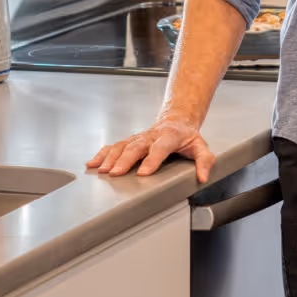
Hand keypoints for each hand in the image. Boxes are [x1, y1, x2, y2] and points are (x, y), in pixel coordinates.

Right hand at [86, 114, 215, 182]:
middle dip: (125, 160)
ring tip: (102, 171)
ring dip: (110, 157)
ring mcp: (138, 137)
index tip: (143, 173)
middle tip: (116, 173)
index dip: (152, 160)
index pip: (160, 148)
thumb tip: (202, 176)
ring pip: (122, 145)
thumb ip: (204, 160)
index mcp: (169, 136)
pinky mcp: (130, 140)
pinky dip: (102, 154)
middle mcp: (151, 136)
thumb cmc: (186, 136)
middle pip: (136, 146)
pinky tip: (92, 163)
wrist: (176, 120)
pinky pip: (114, 146)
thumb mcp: (200, 146)